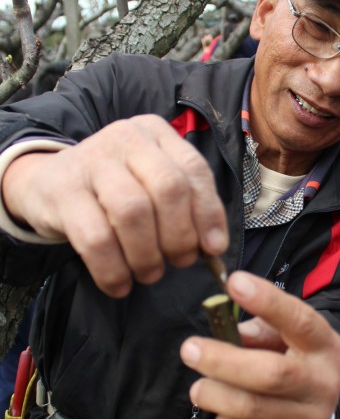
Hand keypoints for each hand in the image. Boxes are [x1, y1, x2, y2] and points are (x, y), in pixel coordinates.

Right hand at [1, 115, 227, 297]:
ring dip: (147, 255)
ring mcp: (91, 161)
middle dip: (180, 235)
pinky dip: (112, 270)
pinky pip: (95, 238)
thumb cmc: (113, 189)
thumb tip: (214, 246)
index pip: (194, 169)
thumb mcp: (151, 184)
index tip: (213, 248)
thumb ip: (185, 207)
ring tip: (149, 274)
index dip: (209, 212)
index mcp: (155, 134)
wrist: (45, 183)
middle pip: (168, 188)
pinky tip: (119, 285)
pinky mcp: (63, 191)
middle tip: (178, 262)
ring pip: (133, 212)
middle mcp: (125, 139)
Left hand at [182, 271, 339, 418]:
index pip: (300, 321)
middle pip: (271, 375)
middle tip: (190, 350)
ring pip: (250, 409)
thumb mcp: (281, 339)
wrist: (316, 417)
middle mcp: (324, 384)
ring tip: (200, 387)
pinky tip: (222, 415)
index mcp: (325, 347)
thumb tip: (224, 331)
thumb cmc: (289, 364)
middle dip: (223, 361)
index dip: (268, 301)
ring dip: (214, 394)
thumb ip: (256, 330)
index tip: (234, 282)